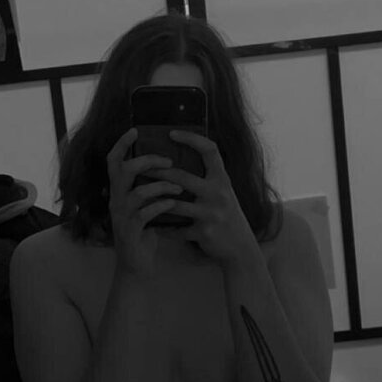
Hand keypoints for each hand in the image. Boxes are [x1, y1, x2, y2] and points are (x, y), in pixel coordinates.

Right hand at [106, 128, 182, 277]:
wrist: (136, 266)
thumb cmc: (144, 233)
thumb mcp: (144, 207)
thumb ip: (149, 188)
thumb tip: (168, 167)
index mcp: (118, 192)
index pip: (112, 162)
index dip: (121, 144)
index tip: (135, 131)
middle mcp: (115, 201)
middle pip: (123, 170)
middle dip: (147, 161)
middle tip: (169, 161)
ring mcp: (122, 216)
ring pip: (138, 191)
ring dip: (162, 186)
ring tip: (179, 188)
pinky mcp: (131, 231)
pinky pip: (146, 213)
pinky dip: (162, 206)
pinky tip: (175, 204)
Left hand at [149, 130, 259, 265]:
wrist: (241, 248)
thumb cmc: (227, 215)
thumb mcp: (223, 192)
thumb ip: (207, 178)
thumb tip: (181, 159)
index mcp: (222, 179)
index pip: (210, 150)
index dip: (191, 138)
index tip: (171, 133)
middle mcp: (218, 193)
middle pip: (183, 177)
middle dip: (159, 172)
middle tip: (142, 167)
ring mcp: (211, 214)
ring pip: (175, 205)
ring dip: (155, 201)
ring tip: (140, 196)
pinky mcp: (204, 233)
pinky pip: (177, 230)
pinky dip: (164, 228)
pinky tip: (153, 226)